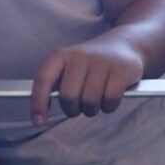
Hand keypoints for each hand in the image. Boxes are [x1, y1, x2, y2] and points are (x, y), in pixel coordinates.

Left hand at [30, 37, 145, 123]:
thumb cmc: (92, 63)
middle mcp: (80, 56)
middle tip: (79, 107)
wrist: (126, 43)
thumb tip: (38, 115)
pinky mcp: (121, 70)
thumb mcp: (69, 66)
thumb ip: (54, 85)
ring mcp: (102, 62)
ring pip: (90, 101)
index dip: (38, 103)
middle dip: (73, 109)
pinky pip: (110, 100)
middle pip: (68, 96)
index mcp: (61, 56)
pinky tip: (110, 99)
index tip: (38, 121)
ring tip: (96, 101)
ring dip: (92, 109)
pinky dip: (109, 106)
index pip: (43, 79)